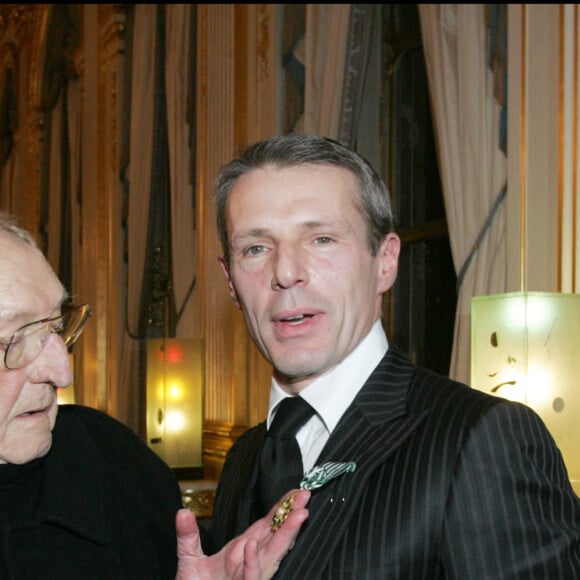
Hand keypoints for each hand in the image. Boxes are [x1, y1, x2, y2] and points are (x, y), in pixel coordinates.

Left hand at [175, 489, 309, 579]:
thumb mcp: (190, 559)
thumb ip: (188, 536)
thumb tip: (182, 512)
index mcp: (243, 550)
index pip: (267, 525)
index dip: (282, 508)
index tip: (296, 492)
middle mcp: (250, 562)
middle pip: (276, 536)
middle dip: (292, 517)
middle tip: (306, 497)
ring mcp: (249, 577)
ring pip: (271, 556)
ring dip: (285, 536)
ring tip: (298, 515)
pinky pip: (250, 577)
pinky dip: (252, 563)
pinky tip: (251, 545)